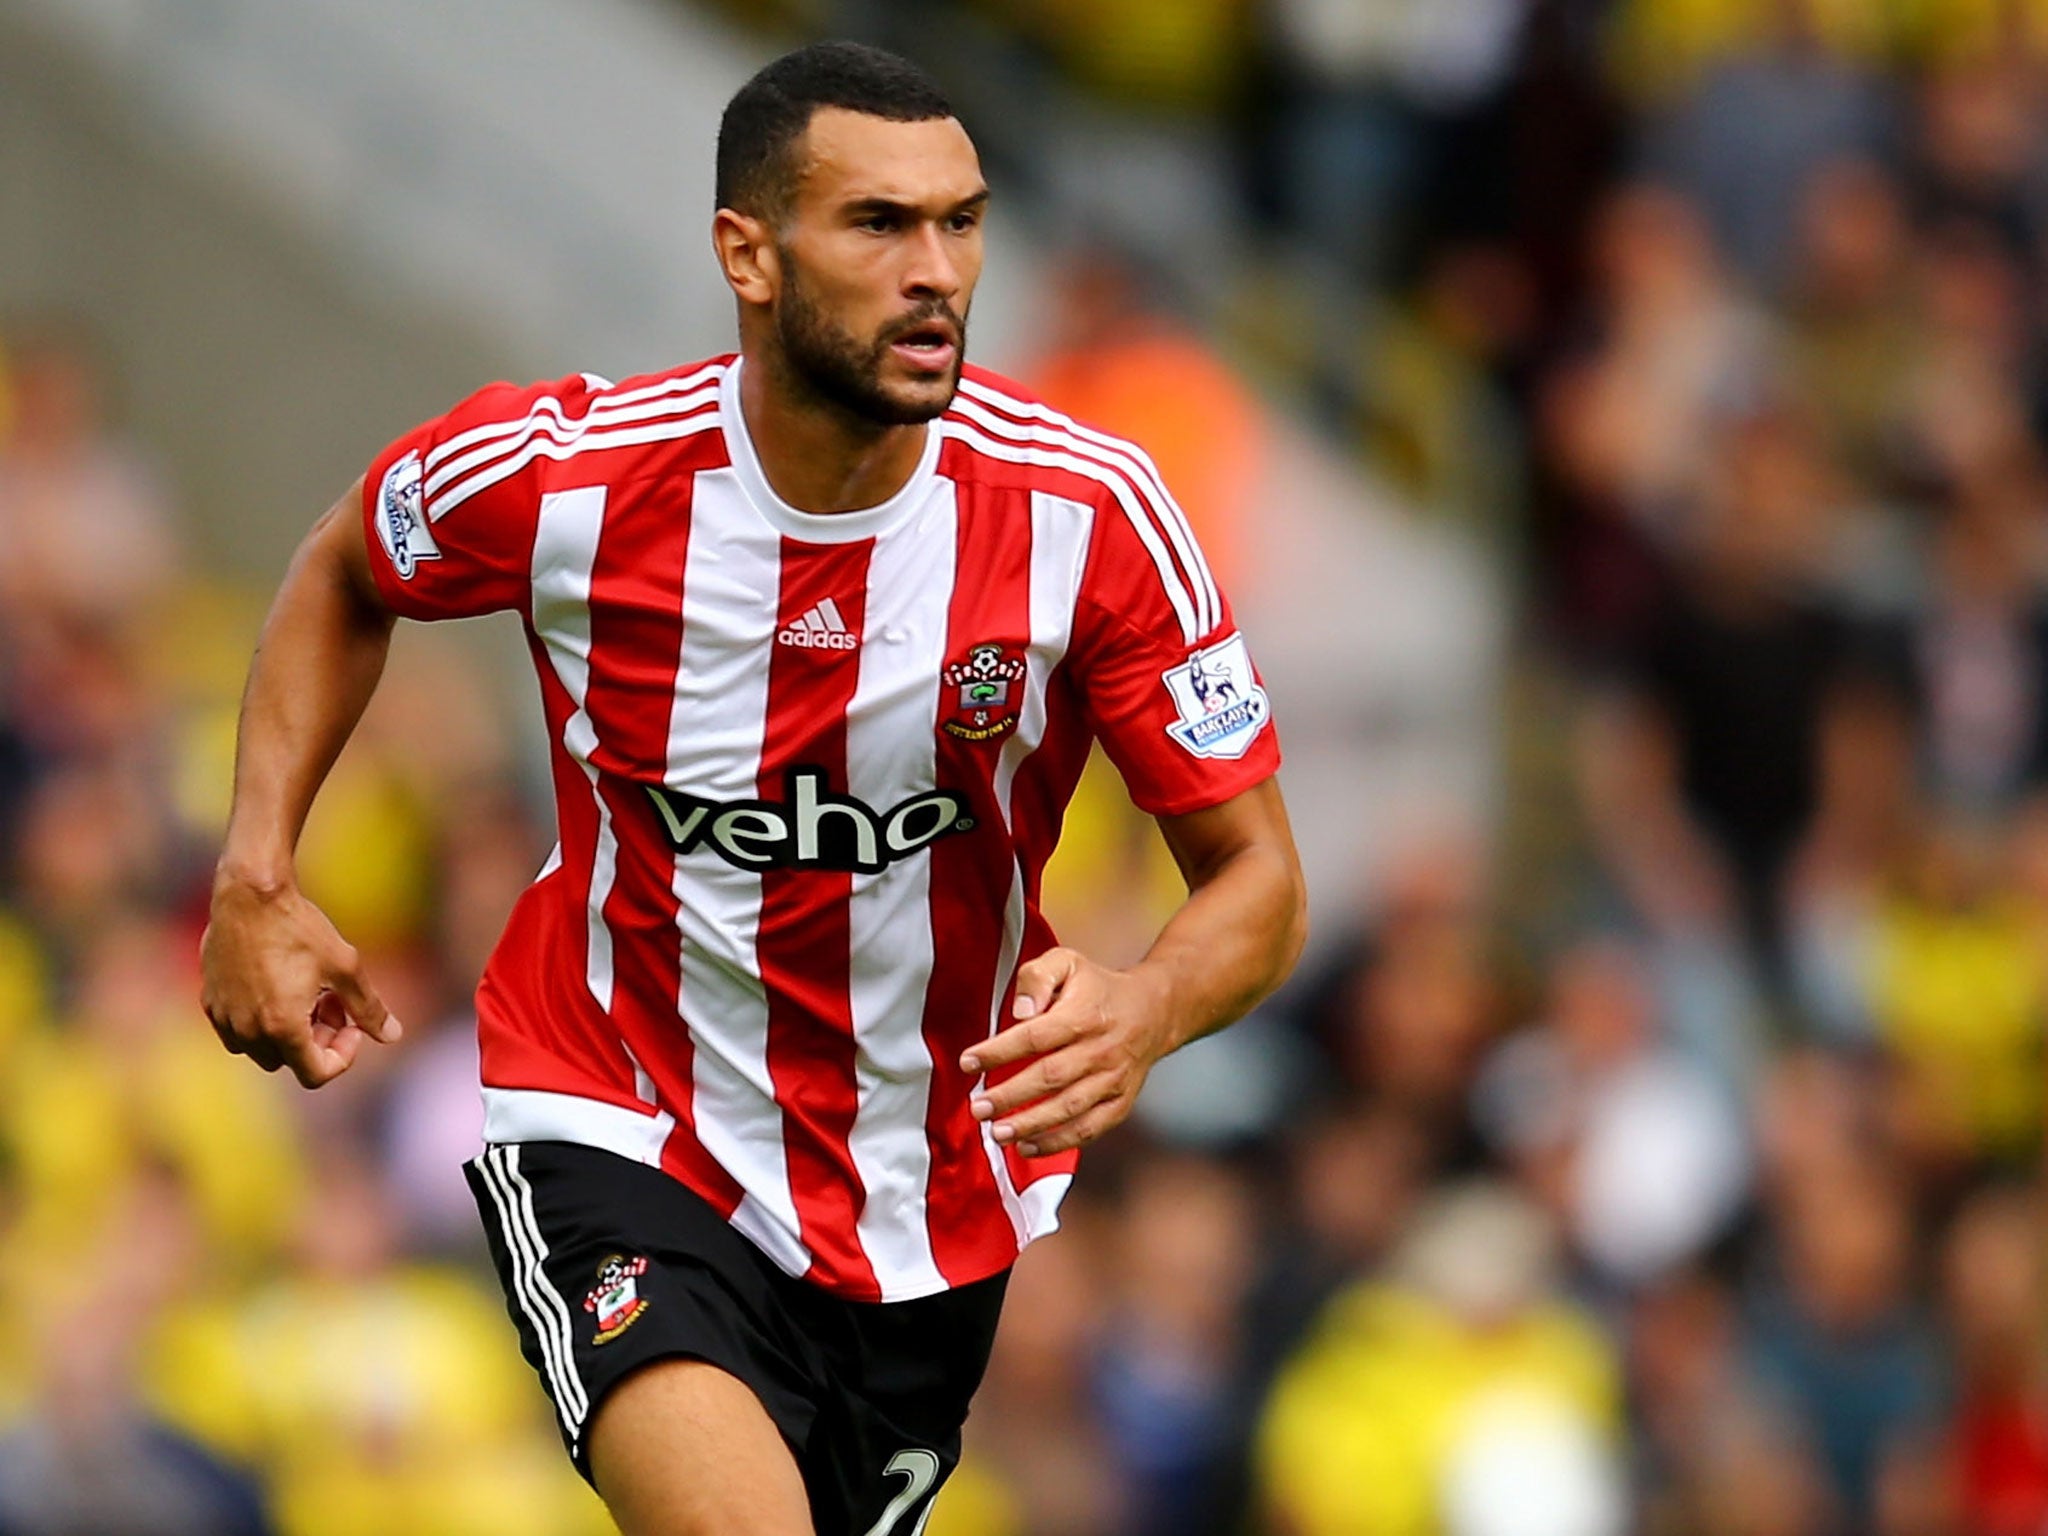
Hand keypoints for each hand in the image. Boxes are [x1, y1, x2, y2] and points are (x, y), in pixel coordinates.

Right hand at [200, 873, 401, 1087]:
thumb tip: (393, 1035)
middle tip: (333, 1003)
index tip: (353, 1026)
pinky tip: (279, 986)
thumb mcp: (345, 967)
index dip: (343, 1056)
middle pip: (291, 1061)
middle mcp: (248, 1030)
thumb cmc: (299, 927)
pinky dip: (262, 1021)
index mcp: (282, 1027)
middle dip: (317, 1040)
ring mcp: (225, 1018)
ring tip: (308, 993)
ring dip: (289, 1032)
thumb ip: (368, 1008)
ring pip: (263, 1048)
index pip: (316, 1074)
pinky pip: (239, 1030)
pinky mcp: (211, 1002)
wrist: (250, 894)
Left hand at [959, 947, 1171, 1157]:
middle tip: (978, 1107)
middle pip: (1050, 1077)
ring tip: (998, 1132)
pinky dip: (1059, 1142)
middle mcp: (1100, 1050)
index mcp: (1083, 1014)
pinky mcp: (1120, 1102)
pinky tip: (1029, 1146)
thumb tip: (1021, 1010)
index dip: (999, 1051)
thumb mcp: (1067, 963)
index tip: (969, 1062)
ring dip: (1030, 1125)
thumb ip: (1038, 977)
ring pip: (1069, 1108)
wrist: (1152, 1011)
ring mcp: (1112, 1079)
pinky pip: (1090, 1128)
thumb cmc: (1098, 989)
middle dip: (1009, 1096)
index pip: (1035, 1037)